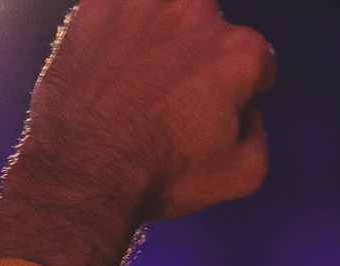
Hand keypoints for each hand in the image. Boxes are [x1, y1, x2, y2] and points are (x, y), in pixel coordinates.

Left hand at [0, 0, 274, 265]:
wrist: (81, 172)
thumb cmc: (160, 175)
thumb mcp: (241, 174)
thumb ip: (258, 132)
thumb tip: (245, 111)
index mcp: (237, 51)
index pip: (255, 62)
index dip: (238, 90)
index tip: (211, 110)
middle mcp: (194, 14)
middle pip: (207, 30)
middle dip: (196, 56)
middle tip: (168, 95)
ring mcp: (141, 6)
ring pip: (162, 13)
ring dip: (156, 37)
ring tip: (135, 77)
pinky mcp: (95, 10)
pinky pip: (116, 13)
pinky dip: (114, 34)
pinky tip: (104, 67)